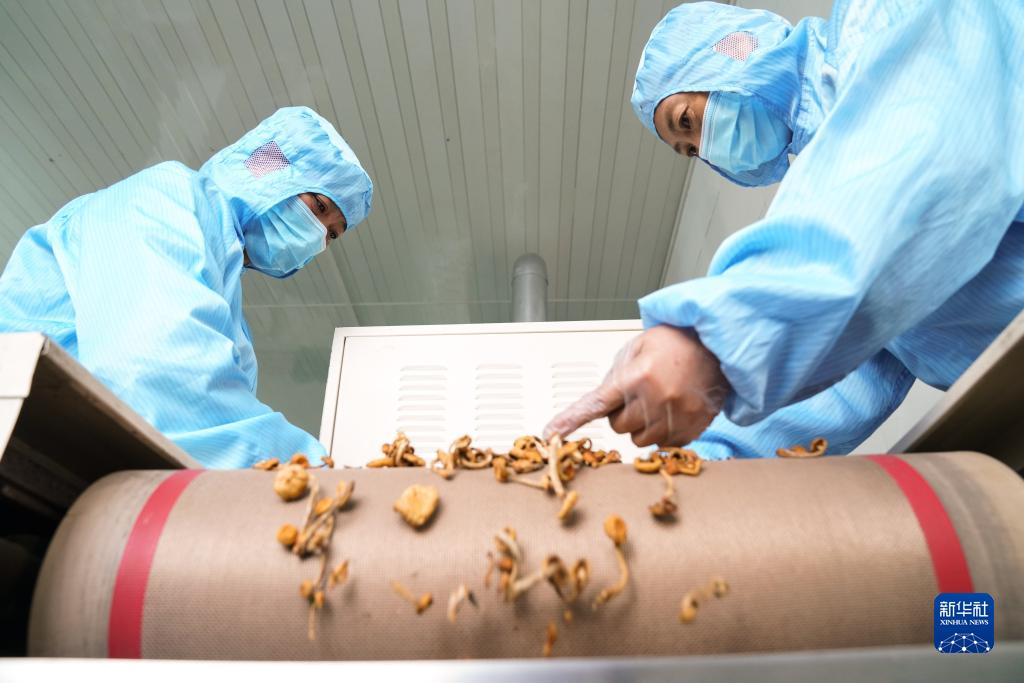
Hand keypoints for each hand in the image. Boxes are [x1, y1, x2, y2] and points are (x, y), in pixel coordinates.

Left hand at [543, 325, 728, 446]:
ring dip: (644, 425)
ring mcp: (675, 417)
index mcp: (636, 376)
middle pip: (618, 427)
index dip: (570, 421)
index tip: (550, 434)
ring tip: (659, 399)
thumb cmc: (674, 343)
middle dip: (623, 413)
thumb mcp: (636, 349)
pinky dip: (664, 432)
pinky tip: (673, 410)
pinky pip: (664, 445)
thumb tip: (600, 405)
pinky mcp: (692, 428)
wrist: (715, 345)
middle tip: (639, 393)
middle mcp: (655, 399)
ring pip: (640, 440)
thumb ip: (615, 376)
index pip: (595, 405)